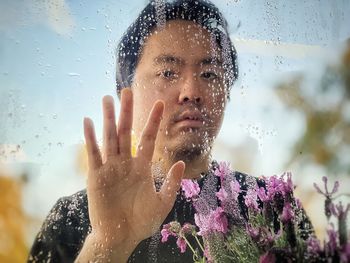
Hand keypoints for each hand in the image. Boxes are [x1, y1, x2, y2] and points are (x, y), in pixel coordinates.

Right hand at [79, 89, 184, 260]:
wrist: (120, 237)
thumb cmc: (141, 222)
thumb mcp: (162, 202)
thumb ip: (172, 183)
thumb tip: (181, 163)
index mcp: (141, 167)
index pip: (148, 138)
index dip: (154, 121)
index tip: (161, 103)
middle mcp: (125, 163)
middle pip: (126, 132)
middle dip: (127, 112)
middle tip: (127, 91)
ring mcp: (110, 168)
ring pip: (109, 138)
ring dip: (108, 118)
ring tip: (107, 99)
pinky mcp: (96, 176)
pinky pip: (93, 154)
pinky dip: (91, 138)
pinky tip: (89, 121)